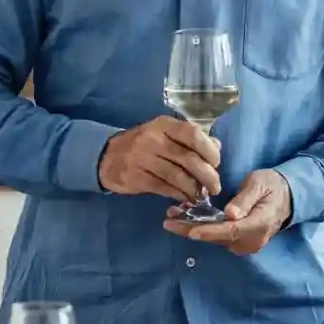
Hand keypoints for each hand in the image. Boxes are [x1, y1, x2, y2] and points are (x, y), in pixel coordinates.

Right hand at [99, 117, 221, 204]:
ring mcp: (142, 159)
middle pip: (188, 159)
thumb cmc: (143, 145)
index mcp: (164, 125)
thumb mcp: (164, 134)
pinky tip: (185, 198)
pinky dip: (179, 195)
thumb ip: (190, 139)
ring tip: (201, 195)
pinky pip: (164, 188)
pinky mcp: (136, 177)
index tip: (216, 163)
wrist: (107, 157)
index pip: (193, 134)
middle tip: (215, 186)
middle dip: (207, 175)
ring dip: (194, 189)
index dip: (209, 150)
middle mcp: (153, 139)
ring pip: (178, 176)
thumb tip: (216, 145)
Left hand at [163, 169, 291, 255]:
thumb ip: (245, 199)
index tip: (190, 230)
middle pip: (218, 238)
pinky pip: (218, 237)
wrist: (287, 198)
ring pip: (215, 239)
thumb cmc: (272, 186)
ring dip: (193, 229)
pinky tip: (186, 219)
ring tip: (172, 217)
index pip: (231, 230)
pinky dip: (202, 229)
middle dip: (191, 230)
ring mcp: (245, 244)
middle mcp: (252, 240)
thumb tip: (231, 214)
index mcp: (259, 224)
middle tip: (168, 221)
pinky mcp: (239, 242)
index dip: (209, 231)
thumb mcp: (260, 184)